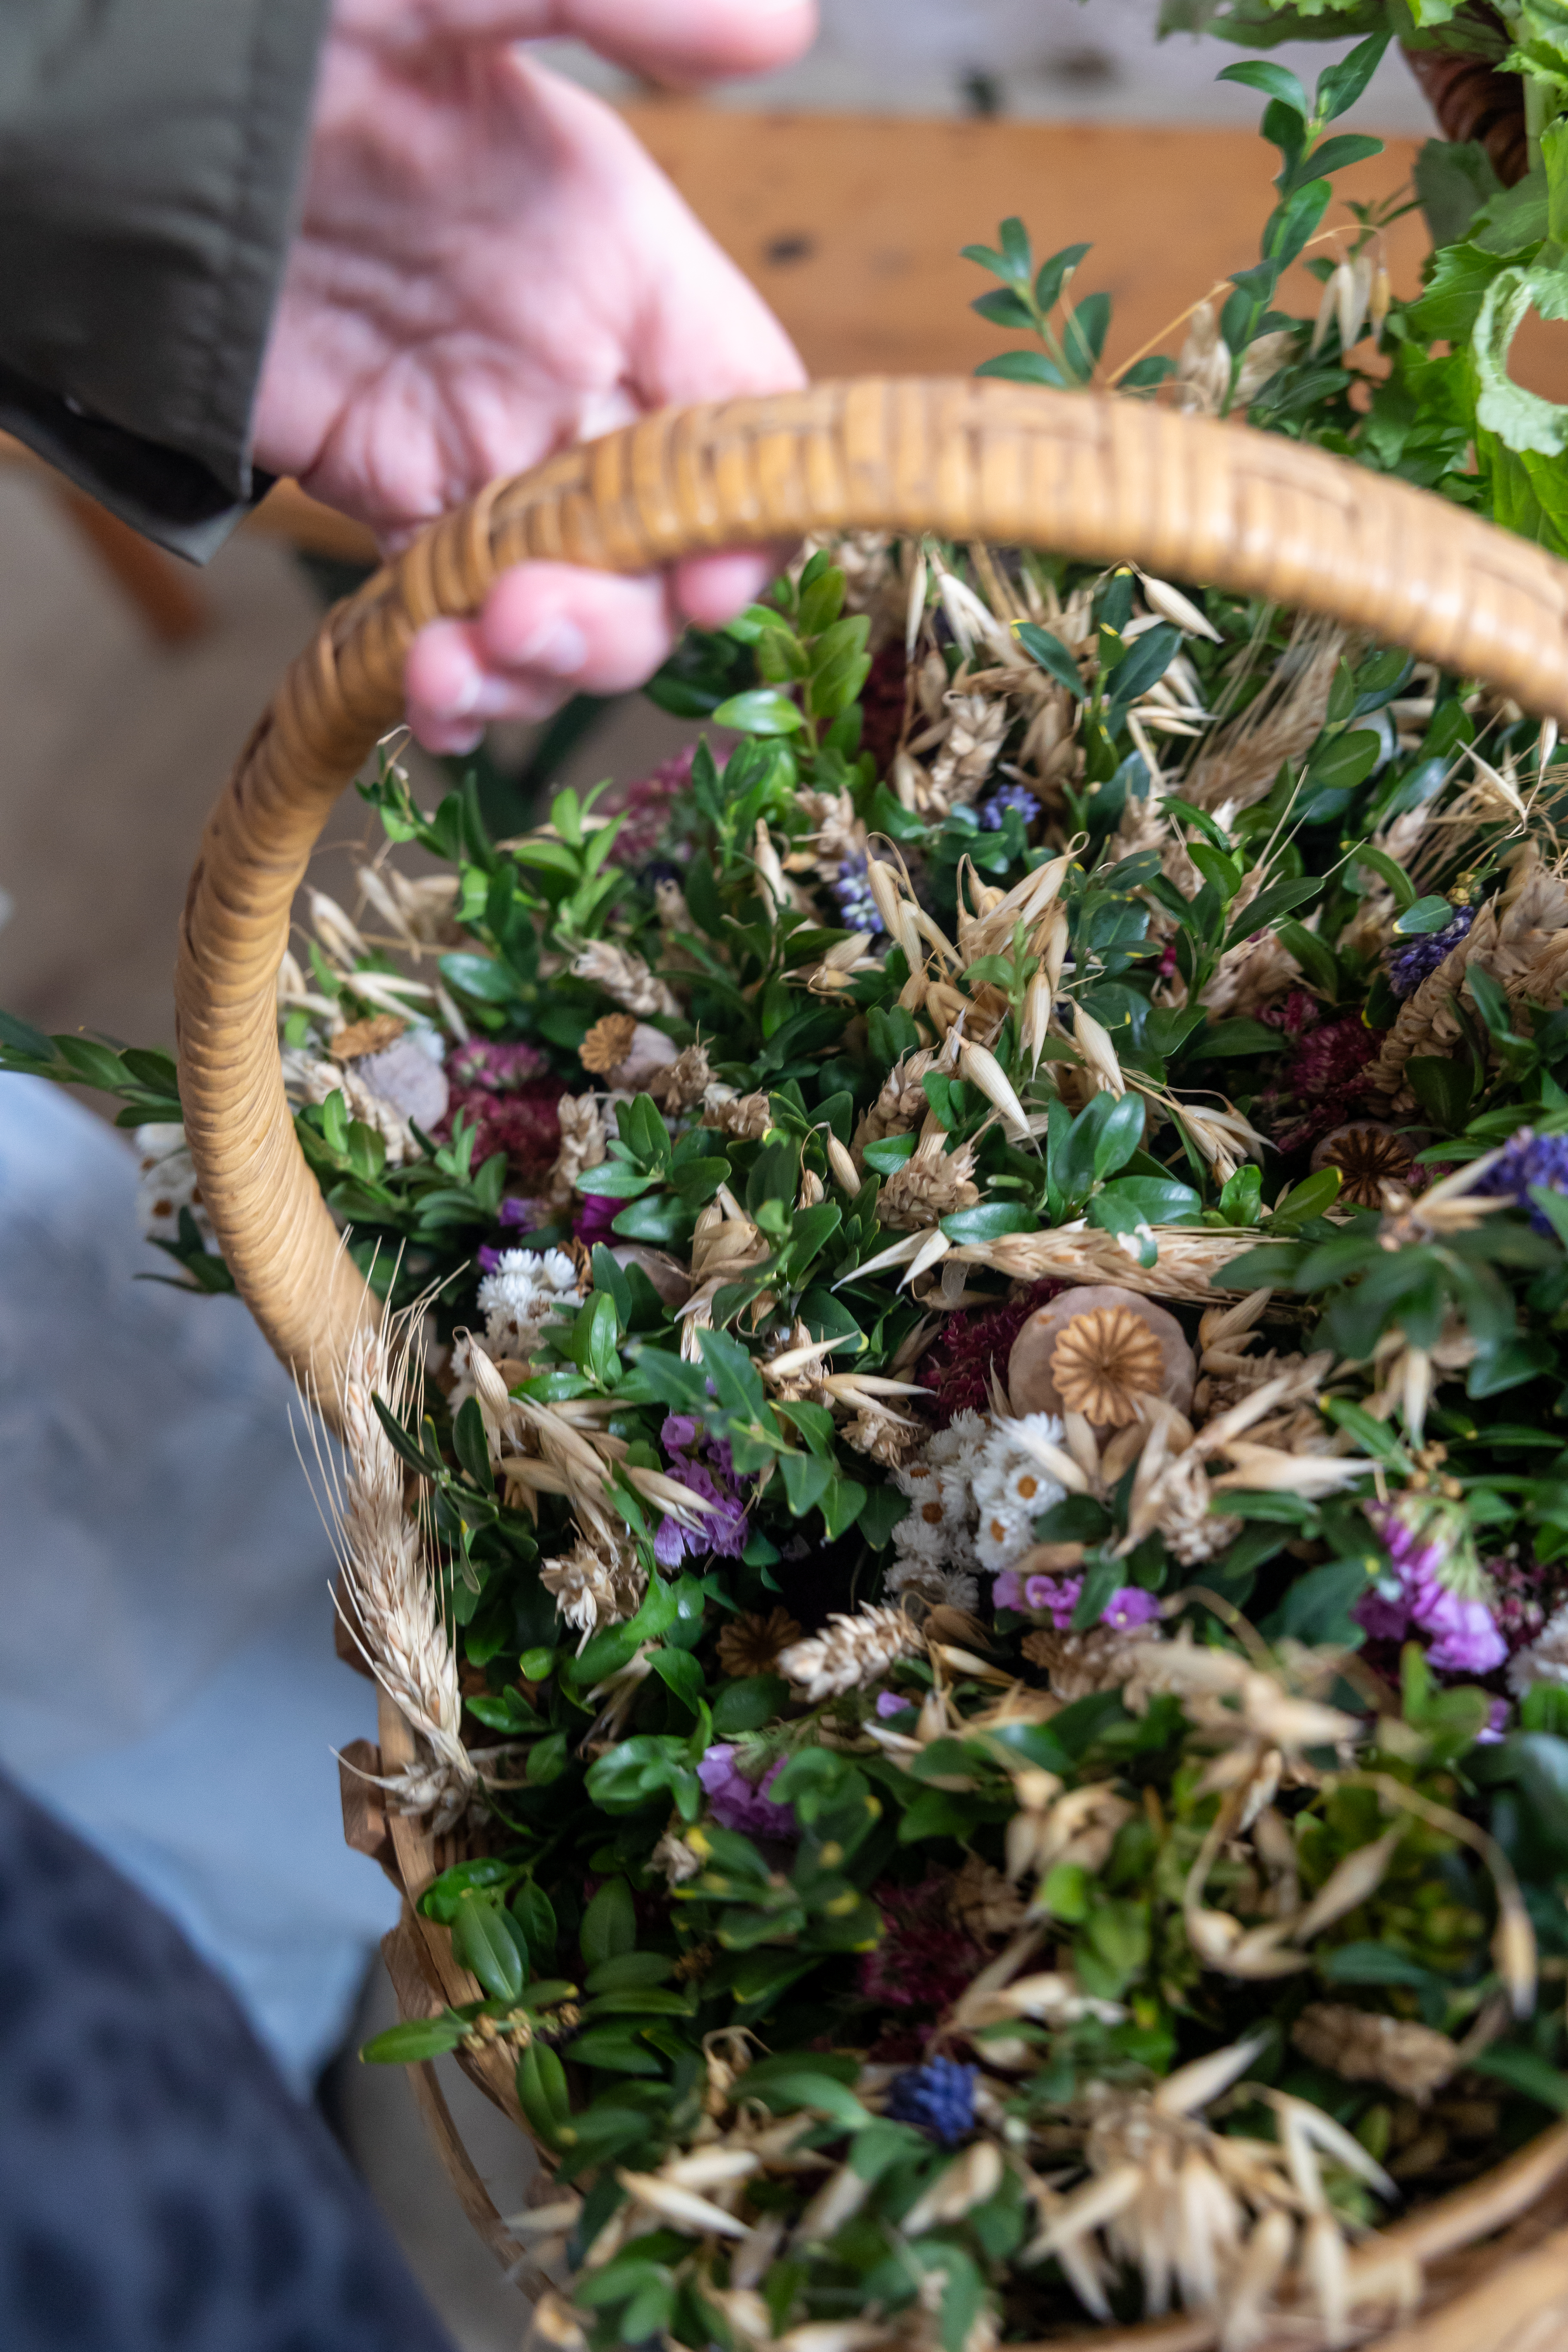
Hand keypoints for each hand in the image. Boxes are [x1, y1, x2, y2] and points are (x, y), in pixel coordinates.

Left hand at [252, 0, 815, 749]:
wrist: (128, 98)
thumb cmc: (293, 28)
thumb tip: (780, 23)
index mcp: (619, 263)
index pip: (739, 415)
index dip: (748, 509)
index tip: (708, 572)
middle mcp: (568, 369)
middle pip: (659, 548)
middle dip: (618, 615)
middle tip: (527, 619)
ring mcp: (479, 443)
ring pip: (562, 605)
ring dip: (534, 670)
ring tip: (463, 664)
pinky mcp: (387, 497)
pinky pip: (450, 617)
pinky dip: (450, 681)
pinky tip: (427, 696)